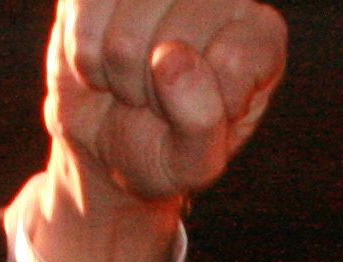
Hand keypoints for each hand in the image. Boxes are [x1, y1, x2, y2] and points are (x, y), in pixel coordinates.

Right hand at [31, 1, 286, 261]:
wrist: (105, 138)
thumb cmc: (162, 151)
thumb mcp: (192, 164)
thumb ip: (199, 122)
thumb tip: (170, 57)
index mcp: (260, 38)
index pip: (231, 60)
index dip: (198, 105)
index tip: (192, 121)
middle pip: (172, 40)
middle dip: (149, 91)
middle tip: (152, 105)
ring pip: (126, 28)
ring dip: (114, 73)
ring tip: (127, 84)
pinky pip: (86, 7)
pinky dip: (83, 52)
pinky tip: (99, 61)